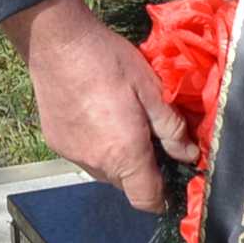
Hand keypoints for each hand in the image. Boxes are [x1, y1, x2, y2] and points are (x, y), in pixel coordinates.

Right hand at [3, 0, 195, 211]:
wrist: (56, 42)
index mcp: (125, 153)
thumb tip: (187, 154)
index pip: (147, 200)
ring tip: (122, 123)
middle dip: (141, 170)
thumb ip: (171, 128)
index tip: (171, 179)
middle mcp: (97, 162)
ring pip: (104, 172)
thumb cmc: (107, 61)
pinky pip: (84, 156)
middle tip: (149, 137)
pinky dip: (95, 147)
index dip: (163, 197)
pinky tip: (97, 116)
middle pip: (126, 185)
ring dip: (117, 159)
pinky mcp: (56, 143)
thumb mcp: (150, 89)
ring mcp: (72, 154)